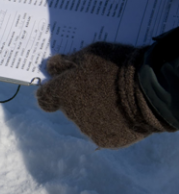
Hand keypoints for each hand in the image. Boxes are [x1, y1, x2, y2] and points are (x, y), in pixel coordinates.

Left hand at [36, 42, 174, 147]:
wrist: (149, 92)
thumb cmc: (117, 66)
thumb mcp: (90, 53)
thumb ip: (67, 62)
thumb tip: (50, 66)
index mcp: (62, 92)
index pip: (44, 98)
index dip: (50, 92)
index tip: (59, 87)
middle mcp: (70, 113)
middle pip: (67, 107)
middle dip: (76, 98)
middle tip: (98, 87)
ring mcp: (87, 128)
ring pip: (84, 119)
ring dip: (92, 111)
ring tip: (114, 100)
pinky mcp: (104, 140)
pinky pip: (100, 131)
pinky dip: (107, 124)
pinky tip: (121, 113)